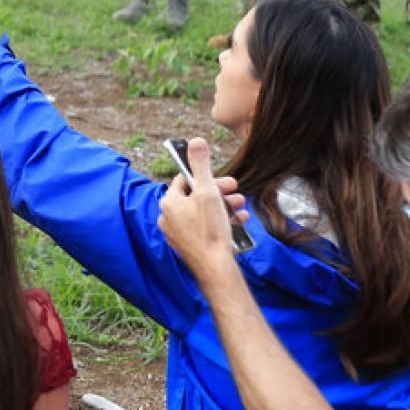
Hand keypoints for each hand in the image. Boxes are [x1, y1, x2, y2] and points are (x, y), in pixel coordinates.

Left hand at [158, 138, 239, 278]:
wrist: (215, 268)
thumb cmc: (210, 229)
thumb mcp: (208, 191)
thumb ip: (201, 165)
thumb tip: (196, 141)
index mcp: (169, 202)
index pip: (185, 180)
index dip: (207, 177)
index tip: (224, 180)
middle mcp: (168, 217)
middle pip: (195, 197)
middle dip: (218, 192)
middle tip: (236, 191)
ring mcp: (177, 234)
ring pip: (202, 213)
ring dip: (223, 206)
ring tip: (241, 207)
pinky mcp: (188, 246)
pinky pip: (203, 228)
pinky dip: (219, 222)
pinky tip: (238, 221)